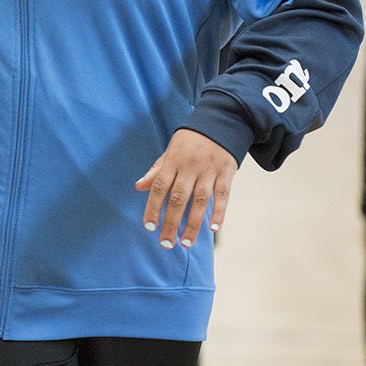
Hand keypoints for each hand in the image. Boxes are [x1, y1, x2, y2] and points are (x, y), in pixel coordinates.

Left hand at [136, 129, 238, 248]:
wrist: (220, 122)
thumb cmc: (190, 141)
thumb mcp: (170, 151)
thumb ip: (156, 170)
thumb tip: (139, 187)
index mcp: (173, 161)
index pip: (160, 186)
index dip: (153, 207)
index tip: (149, 227)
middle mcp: (190, 167)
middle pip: (179, 198)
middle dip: (171, 222)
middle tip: (166, 243)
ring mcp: (209, 170)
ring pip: (200, 200)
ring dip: (193, 223)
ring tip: (185, 243)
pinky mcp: (226, 173)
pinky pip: (223, 195)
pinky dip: (219, 212)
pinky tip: (213, 228)